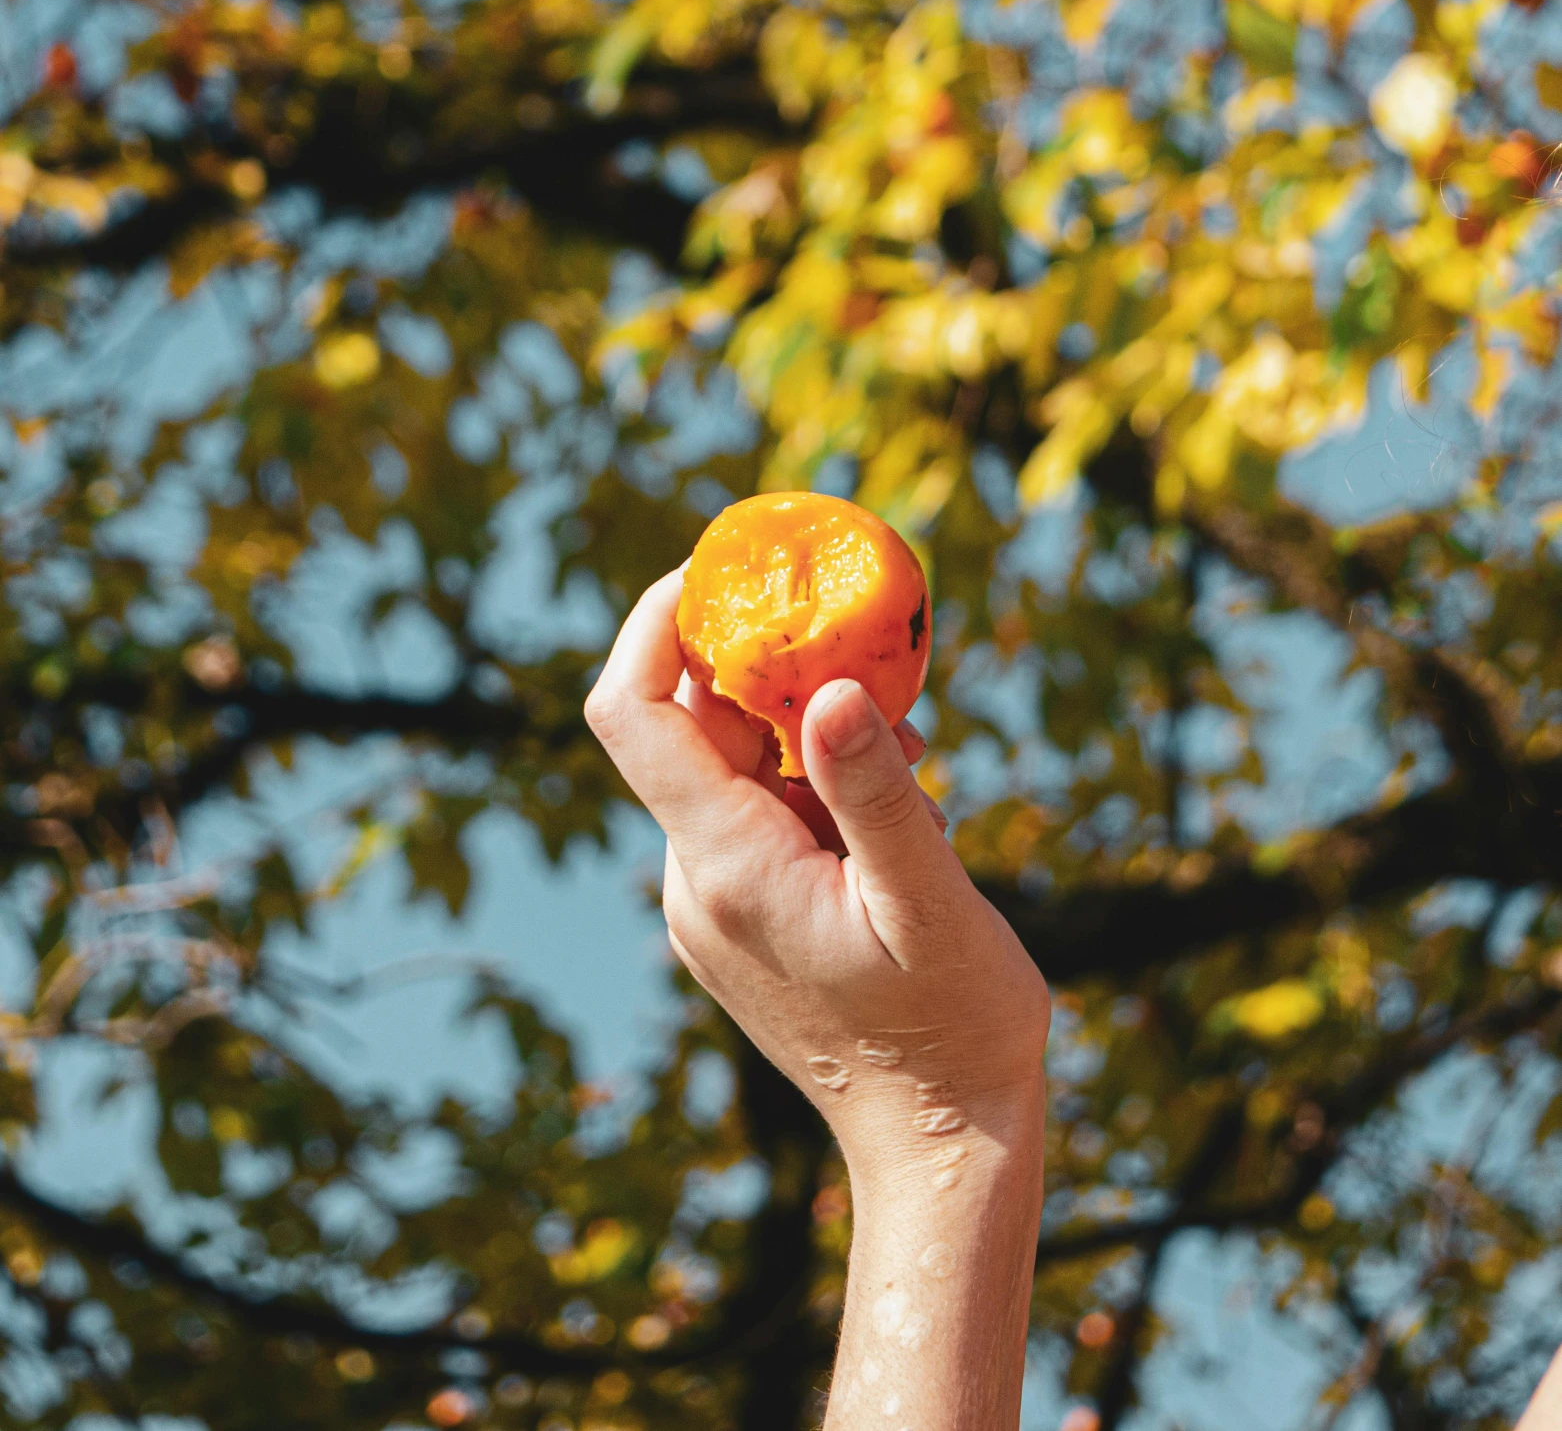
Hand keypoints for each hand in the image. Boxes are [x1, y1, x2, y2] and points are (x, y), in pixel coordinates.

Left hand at [585, 568, 1049, 1178]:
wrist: (943, 1150)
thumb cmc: (952, 1031)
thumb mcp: (929, 902)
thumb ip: (874, 794)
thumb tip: (830, 689)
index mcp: (724, 867)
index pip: (634, 711)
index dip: (659, 621)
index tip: (726, 566)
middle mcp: (695, 881)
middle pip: (691, 728)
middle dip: (770, 671)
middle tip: (869, 653)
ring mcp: (712, 907)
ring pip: (734, 771)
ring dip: (807, 734)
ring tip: (913, 770)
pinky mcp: (742, 922)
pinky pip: (758, 817)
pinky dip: (814, 786)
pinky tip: (898, 818)